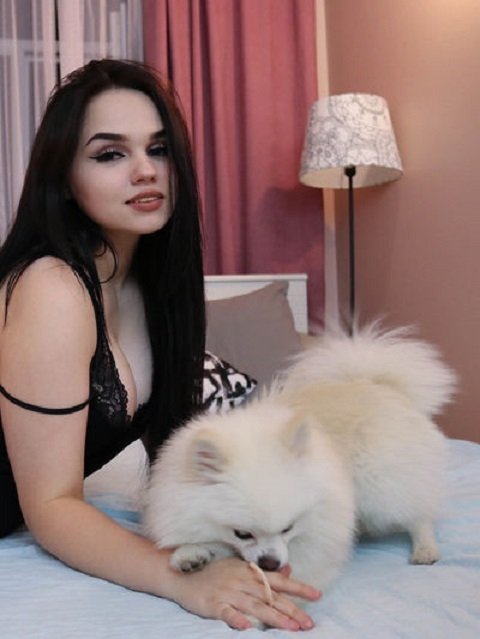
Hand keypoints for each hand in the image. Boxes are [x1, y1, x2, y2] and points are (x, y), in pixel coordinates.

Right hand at [166, 557, 320, 630]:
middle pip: (271, 597)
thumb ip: (264, 574)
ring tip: (290, 629)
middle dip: (291, 610)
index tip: (317, 595)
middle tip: (308, 624)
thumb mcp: (240, 569)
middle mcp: (242, 581)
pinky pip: (227, 613)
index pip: (279, 581)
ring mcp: (228, 592)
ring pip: (255, 606)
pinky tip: (247, 628)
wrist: (184, 577)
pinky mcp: (213, 604)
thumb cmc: (216, 574)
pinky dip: (237, 620)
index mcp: (250, 572)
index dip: (298, 588)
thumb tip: (288, 571)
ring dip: (273, 618)